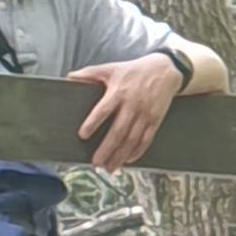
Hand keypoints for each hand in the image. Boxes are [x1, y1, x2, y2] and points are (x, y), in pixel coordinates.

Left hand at [70, 51, 186, 166]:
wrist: (166, 69)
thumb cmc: (134, 70)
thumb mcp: (111, 68)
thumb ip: (89, 73)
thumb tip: (69, 77)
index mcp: (118, 92)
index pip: (104, 110)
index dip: (93, 122)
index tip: (82, 135)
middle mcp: (132, 105)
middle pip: (118, 131)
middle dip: (107, 149)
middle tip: (96, 163)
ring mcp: (145, 114)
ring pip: (132, 139)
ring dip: (120, 155)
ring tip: (109, 168)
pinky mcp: (155, 120)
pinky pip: (146, 139)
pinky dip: (137, 151)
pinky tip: (128, 160)